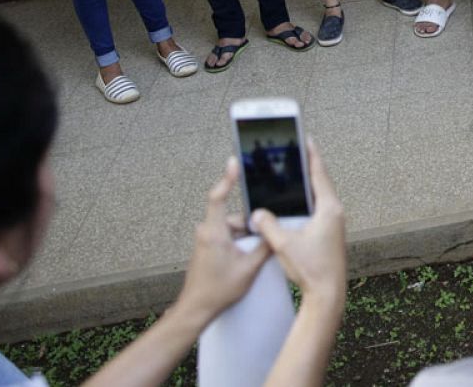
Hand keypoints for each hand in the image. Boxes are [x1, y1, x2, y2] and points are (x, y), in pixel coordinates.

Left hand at [170, 159, 272, 326]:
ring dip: (246, 238)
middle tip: (264, 238)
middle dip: (251, 227)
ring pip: (233, 229)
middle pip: (234, 217)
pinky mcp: (207, 248)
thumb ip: (264, 246)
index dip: (227, 178)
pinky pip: (228, 238)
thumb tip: (275, 231)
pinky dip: (239, 244)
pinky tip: (247, 259)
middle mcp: (207, 232)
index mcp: (214, 232)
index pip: (218, 197)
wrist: (196, 309)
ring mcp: (206, 240)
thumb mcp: (249, 268)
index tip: (234, 163)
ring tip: (254, 257)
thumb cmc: (218, 290)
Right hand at [252, 138, 346, 304]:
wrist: (328, 293)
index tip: (307, 139)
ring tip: (294, 172)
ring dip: (307, 185)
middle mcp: (335, 213)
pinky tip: (295, 202)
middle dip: (308, 167)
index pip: (319, 174)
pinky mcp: (330, 233)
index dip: (311, 156)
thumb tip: (257, 213)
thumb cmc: (311, 268)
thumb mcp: (284, 244)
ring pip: (319, 197)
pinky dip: (307, 201)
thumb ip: (269, 225)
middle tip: (296, 151)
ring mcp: (334, 224)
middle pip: (320, 183)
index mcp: (329, 209)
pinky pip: (317, 209)